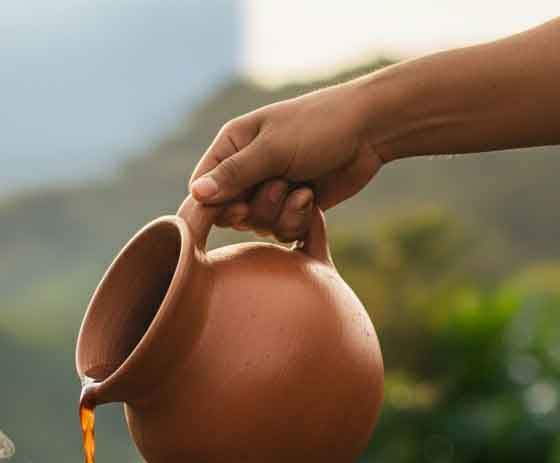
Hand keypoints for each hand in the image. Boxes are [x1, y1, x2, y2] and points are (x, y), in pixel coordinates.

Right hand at [187, 80, 384, 241]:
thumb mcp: (273, 149)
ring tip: (302, 189)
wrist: (372, 130)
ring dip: (280, 214)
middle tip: (279, 189)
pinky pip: (279, 230)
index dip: (213, 206)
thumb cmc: (321, 126)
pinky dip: (296, 220)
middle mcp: (247, 169)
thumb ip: (234, 174)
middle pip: (228, 212)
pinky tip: (312, 199)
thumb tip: (195, 194)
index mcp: (233, 145)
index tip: (237, 209)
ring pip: (255, 225)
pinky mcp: (291, 206)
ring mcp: (269, 189)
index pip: (202, 187)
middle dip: (255, 209)